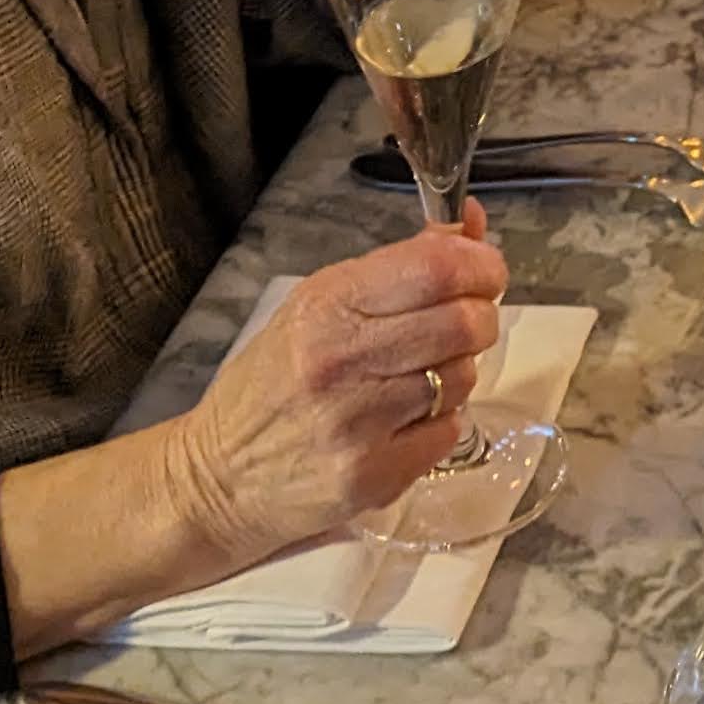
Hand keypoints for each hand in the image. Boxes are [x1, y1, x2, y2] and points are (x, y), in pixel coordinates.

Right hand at [160, 212, 508, 560]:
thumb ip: (399, 264)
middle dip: (479, 316)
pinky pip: (450, 431)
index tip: (484, 271)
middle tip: (462, 322)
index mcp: (327, 306)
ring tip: (416, 376)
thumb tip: (469, 225)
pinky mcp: (374, 477)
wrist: (219, 477)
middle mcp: (341, 362)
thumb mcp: (319, 304)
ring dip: (456, 371)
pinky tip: (403, 421)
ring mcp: (359, 425)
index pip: (438, 270)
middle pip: (465, 323)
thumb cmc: (273, 381)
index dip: (480, 265)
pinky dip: (440, 421)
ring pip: (464, 377)